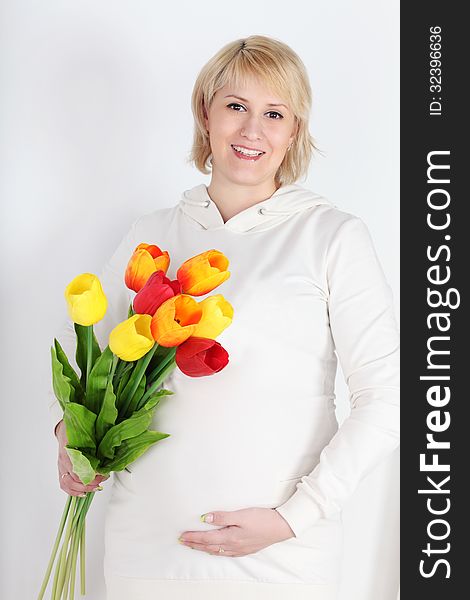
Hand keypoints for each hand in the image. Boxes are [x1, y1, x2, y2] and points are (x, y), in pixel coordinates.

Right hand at [55, 419, 108, 496]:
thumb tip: (107, 455)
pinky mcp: (61, 470)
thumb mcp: (87, 433)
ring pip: (68, 483)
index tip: (102, 474)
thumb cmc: (77, 430)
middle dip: (89, 483)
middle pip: (74, 477)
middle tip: (101, 481)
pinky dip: (73, 492)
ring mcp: (61, 465)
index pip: (78, 467)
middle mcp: (63, 459)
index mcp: (70, 449)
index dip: (91, 474)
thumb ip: (95, 444)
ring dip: (82, 489)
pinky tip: (83, 493)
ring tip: (95, 488)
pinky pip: (63, 484)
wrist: (65, 428)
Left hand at [178, 507, 294, 556]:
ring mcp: (240, 549)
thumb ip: (223, 517)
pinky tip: (216, 550)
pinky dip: (216, 551)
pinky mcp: (246, 548)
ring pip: (217, 551)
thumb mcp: (242, 514)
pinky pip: (226, 553)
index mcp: (230, 537)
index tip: (182, 536)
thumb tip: (206, 519)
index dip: (193, 537)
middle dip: (195, 544)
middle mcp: (233, 546)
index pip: (206, 538)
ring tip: (195, 546)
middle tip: (183, 542)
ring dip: (204, 548)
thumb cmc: (263, 519)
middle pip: (209, 546)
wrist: (281, 527)